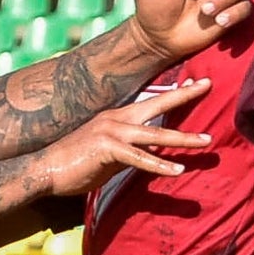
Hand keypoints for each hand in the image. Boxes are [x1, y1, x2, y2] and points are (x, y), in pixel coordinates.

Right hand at [38, 78, 211, 194]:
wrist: (45, 169)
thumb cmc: (75, 163)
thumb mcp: (109, 154)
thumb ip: (131, 150)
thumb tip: (150, 155)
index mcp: (117, 117)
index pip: (152, 101)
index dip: (175, 92)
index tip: (197, 84)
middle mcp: (116, 118)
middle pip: (157, 104)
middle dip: (185, 96)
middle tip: (209, 85)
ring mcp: (111, 132)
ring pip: (155, 134)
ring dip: (182, 139)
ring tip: (206, 142)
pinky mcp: (107, 150)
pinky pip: (139, 158)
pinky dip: (159, 165)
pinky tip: (177, 171)